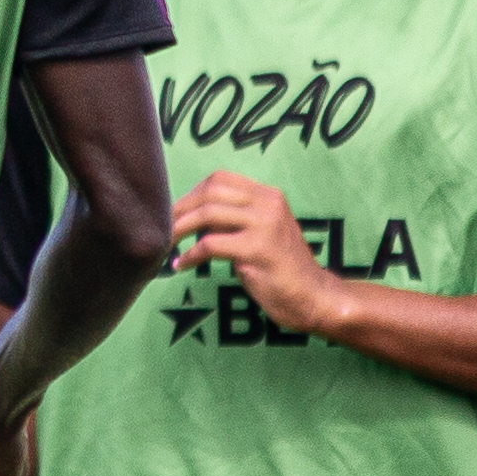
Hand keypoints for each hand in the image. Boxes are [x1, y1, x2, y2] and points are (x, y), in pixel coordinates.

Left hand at [170, 169, 343, 332]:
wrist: (315, 297)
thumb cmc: (283, 269)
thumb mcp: (262, 233)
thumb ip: (235, 220)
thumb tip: (193, 217)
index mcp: (269, 196)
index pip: (220, 179)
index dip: (192, 193)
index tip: (176, 213)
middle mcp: (268, 204)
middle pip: (210, 192)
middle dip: (180, 209)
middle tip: (161, 228)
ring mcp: (264, 225)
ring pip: (207, 214)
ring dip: (179, 229)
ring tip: (166, 244)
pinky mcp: (257, 250)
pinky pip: (210, 245)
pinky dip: (190, 255)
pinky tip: (182, 265)